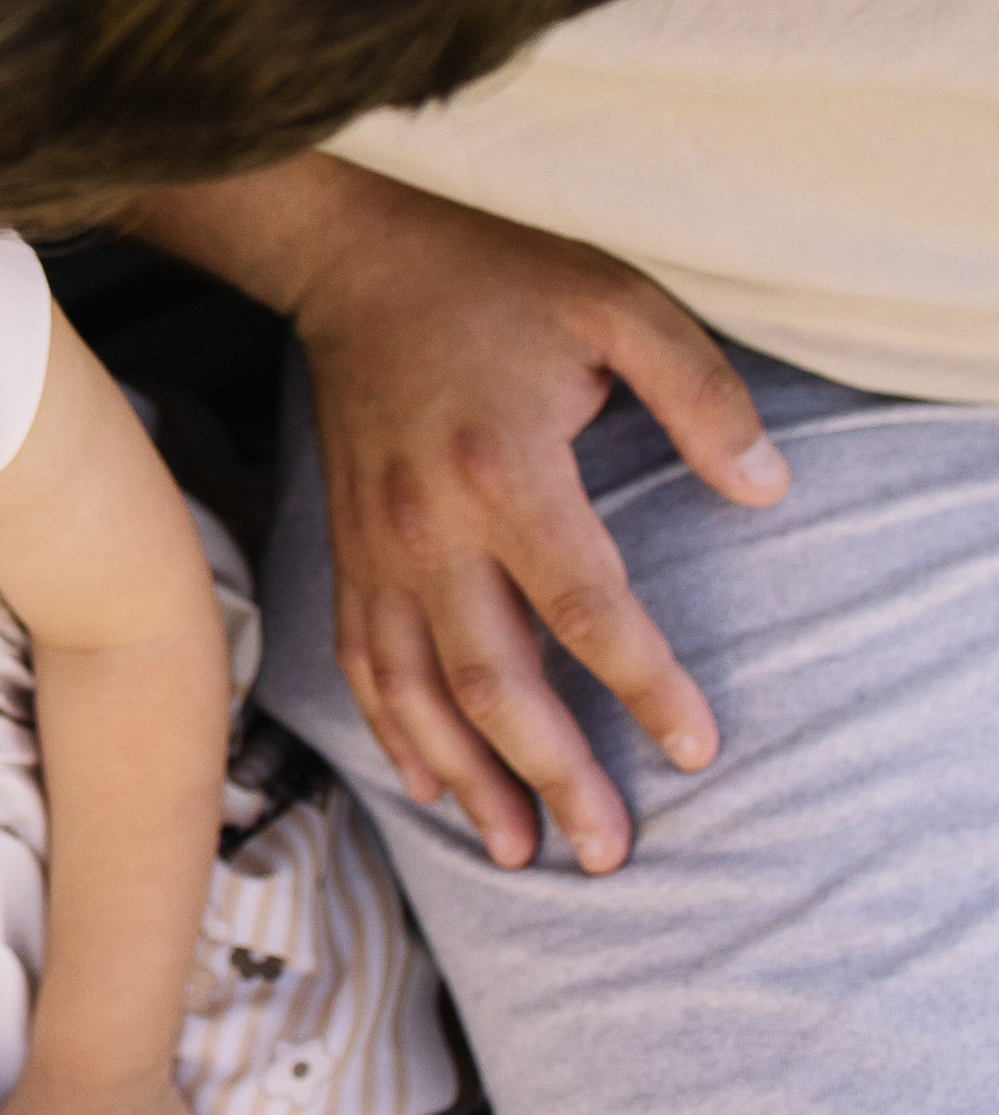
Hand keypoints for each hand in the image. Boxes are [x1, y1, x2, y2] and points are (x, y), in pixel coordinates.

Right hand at [291, 187, 788, 872]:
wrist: (352, 262)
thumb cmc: (497, 282)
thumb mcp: (620, 305)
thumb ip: (702, 394)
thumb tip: (767, 491)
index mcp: (504, 468)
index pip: (585, 608)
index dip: (645, 687)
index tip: (697, 749)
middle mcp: (429, 525)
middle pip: (494, 681)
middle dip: (553, 775)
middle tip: (606, 851)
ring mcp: (377, 546)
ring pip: (417, 694)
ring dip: (469, 782)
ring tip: (522, 852)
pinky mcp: (346, 551)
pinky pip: (364, 664)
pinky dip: (396, 734)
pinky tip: (433, 786)